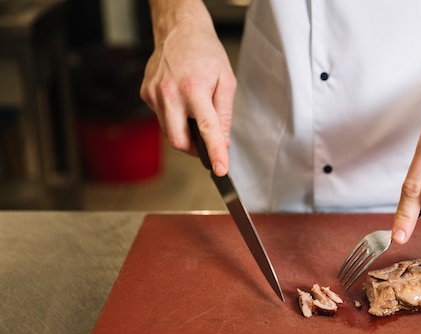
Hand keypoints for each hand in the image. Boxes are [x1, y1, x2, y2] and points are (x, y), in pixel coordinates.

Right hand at [140, 0, 235, 175]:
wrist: (179, 30)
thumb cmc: (205, 52)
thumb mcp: (227, 81)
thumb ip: (225, 114)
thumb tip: (223, 140)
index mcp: (194, 89)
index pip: (206, 129)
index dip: (214, 152)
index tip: (220, 169)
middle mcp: (170, 93)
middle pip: (179, 141)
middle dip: (194, 149)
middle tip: (206, 143)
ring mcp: (154, 94)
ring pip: (168, 132)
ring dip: (184, 132)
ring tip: (194, 113)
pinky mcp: (145, 93)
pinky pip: (161, 117)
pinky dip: (174, 117)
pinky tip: (180, 100)